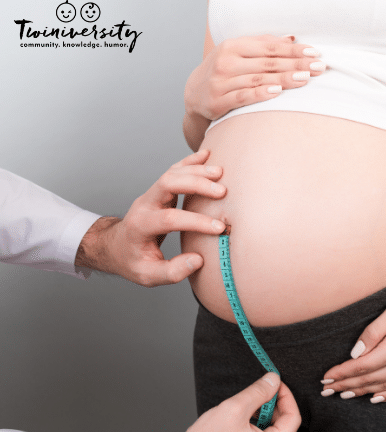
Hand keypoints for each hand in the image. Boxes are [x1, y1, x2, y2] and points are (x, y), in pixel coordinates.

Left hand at [75, 149, 226, 286]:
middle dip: (196, 185)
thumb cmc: (133, 261)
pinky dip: (191, 162)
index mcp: (140, 226)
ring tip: (221, 173)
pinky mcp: (159, 189)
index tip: (219, 228)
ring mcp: (151, 194)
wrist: (116, 246)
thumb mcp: (148, 276)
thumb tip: (197, 260)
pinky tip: (207, 155)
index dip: (196, 222)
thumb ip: (172, 272)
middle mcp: (144, 204)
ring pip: (172, 173)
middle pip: (167, 184)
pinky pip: (174, 170)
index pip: (169, 219)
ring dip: (197, 170)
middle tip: (222, 191)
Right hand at [124, 373, 300, 431]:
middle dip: (273, 405)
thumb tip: (273, 380)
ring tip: (245, 406)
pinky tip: (241, 420)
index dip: (286, 396)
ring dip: (263, 415)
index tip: (276, 383)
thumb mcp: (234, 408)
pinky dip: (256, 427)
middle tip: (260, 390)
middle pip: (284, 426)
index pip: (293, 418)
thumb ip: (258, 391)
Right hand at [184, 34, 325, 120]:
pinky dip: (260, 93)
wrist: (194, 94)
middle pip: (267, 63)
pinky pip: (243, 96)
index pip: (270, 47)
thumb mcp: (238, 55)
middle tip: (317, 68)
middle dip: (295, 64)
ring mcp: (221, 81)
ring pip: (258, 79)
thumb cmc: (222, 73)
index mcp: (234, 46)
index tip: (314, 54)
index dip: (294, 50)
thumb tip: (291, 39)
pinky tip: (277, 92)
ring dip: (283, 79)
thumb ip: (262, 47)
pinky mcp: (218, 101)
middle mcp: (226, 61)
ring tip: (304, 79)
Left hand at [321, 277, 385, 402]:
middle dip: (347, 384)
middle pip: (372, 379)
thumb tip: (355, 353)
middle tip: (327, 389)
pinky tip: (377, 397)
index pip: (363, 365)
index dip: (343, 372)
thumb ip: (375, 331)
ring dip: (363, 391)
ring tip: (344, 394)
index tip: (326, 377)